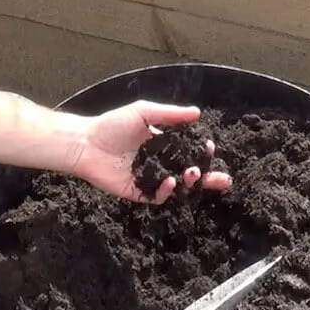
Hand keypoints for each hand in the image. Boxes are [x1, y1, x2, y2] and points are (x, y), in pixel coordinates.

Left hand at [72, 100, 231, 202]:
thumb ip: (170, 115)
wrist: (85, 143)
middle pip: (189, 173)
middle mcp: (158, 163)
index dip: (203, 153)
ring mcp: (149, 179)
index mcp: (162, 144)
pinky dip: (166, 191)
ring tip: (193, 173)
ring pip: (177, 187)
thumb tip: (197, 113)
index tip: (211, 148)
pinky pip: (157, 197)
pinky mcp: (137, 192)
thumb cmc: (111, 124)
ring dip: (190, 183)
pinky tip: (170, 181)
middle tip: (224, 180)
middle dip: (209, 177)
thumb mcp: (143, 112)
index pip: (189, 151)